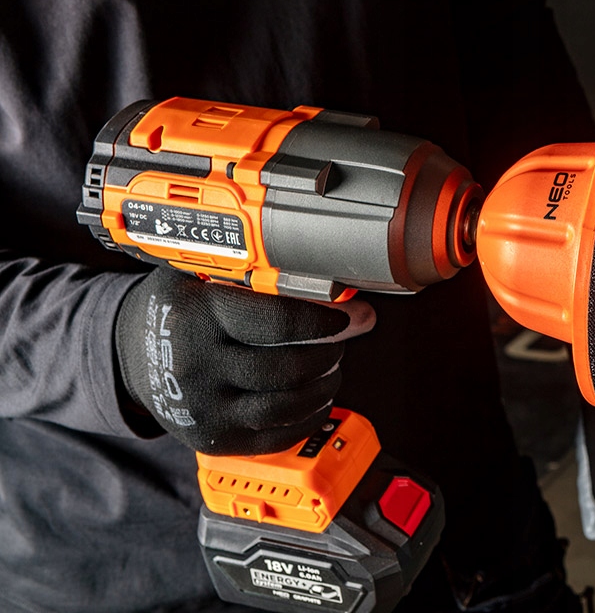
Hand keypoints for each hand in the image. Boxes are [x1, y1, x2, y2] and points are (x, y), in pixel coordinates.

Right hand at [115, 267, 374, 454]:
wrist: (128, 353)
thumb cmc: (177, 307)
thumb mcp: (203, 273)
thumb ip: (262, 279)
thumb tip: (340, 295)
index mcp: (200, 315)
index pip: (278, 322)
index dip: (323, 321)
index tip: (347, 317)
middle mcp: (199, 366)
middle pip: (287, 367)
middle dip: (329, 353)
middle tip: (340, 341)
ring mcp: (205, 408)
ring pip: (286, 406)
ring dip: (323, 386)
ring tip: (330, 368)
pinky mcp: (213, 439)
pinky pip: (276, 436)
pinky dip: (308, 417)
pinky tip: (315, 397)